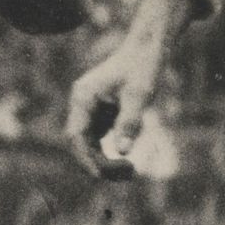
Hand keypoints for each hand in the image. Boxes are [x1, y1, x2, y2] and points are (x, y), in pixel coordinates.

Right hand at [67, 0, 193, 176]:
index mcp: (83, 97)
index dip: (86, 159)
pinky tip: (131, 154)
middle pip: (81, 143)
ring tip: (131, 171)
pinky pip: (101, 138)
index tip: (103, 175)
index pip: (76, 136)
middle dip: (99, 163)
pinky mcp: (101, 112)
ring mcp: (90, 108)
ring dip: (105, 160)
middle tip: (127, 174)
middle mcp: (82, 103)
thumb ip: (130, 122)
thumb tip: (122, 152)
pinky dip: (113, 149)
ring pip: (90, 143)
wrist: (148, 48)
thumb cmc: (143, 67)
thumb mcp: (139, 95)